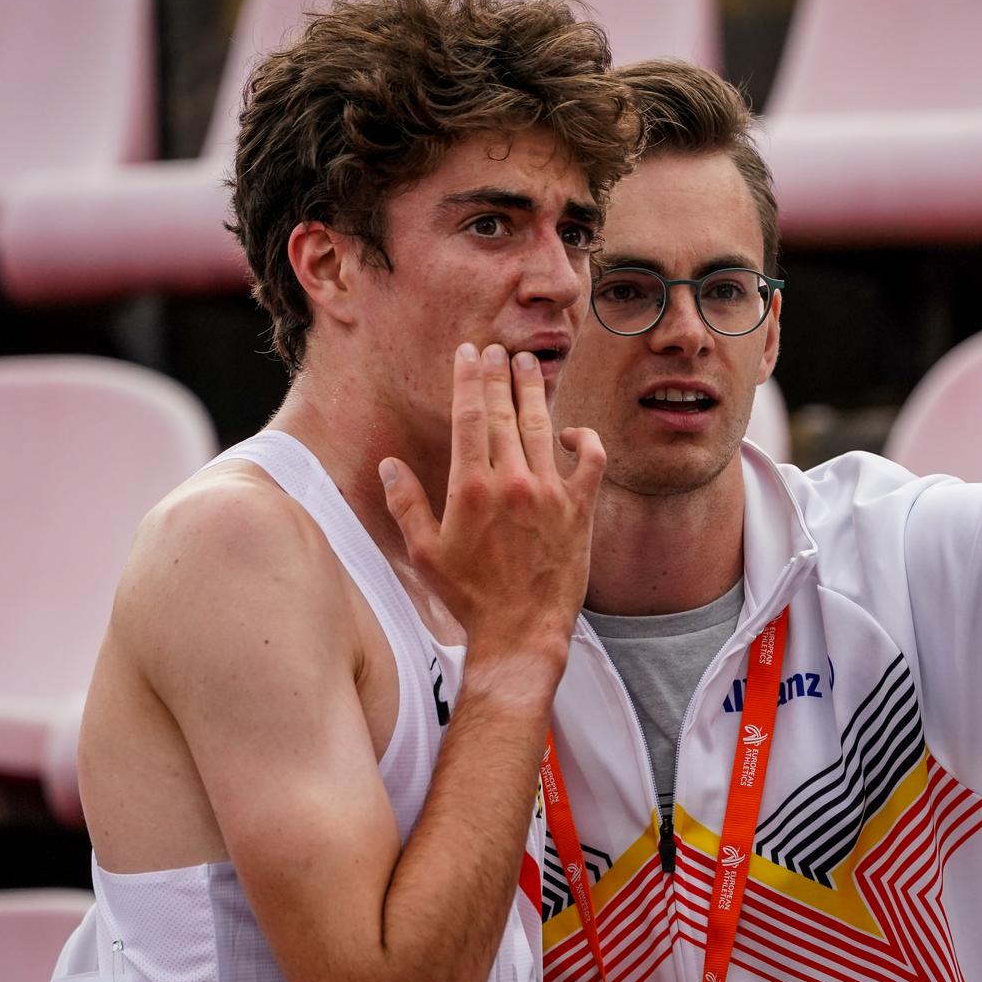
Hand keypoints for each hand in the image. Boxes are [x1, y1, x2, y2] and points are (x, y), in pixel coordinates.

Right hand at [380, 342, 605, 673]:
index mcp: (471, 489)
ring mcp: (551, 493)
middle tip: (498, 349)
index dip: (469, 379)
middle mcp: (513, 483)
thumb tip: (390, 467)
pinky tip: (570, 432)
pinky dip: (584, 439)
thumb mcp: (425, 553)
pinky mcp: (580, 509)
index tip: (469, 353)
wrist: (522, 631)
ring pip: (543, 427)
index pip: (470, 417)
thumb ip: (406, 505)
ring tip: (529, 366)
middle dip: (500, 375)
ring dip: (535, 392)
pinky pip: (590, 461)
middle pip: (506, 413)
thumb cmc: (470, 596)